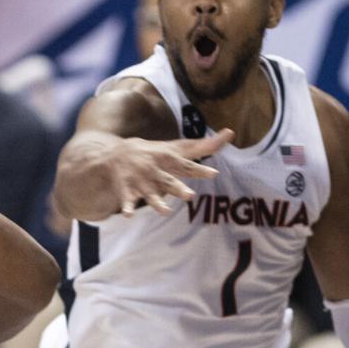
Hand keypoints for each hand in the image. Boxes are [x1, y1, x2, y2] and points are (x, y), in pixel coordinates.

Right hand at [109, 129, 229, 215]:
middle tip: (190, 196)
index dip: (199, 170)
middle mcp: (155, 170)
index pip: (186, 166)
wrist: (118, 153)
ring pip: (150, 193)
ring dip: (157, 202)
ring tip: (166, 211)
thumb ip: (202, 146)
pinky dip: (127, 207)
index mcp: (168, 159)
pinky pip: (127, 200)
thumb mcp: (177, 148)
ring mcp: (140, 180)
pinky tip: (128, 215)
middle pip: (168, 181)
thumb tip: (230, 132)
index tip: (213, 174)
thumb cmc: (155, 152)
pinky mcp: (126, 189)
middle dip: (178, 188)